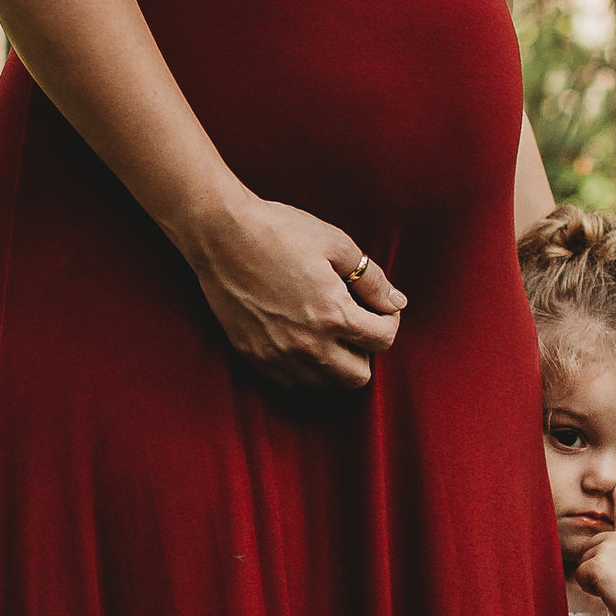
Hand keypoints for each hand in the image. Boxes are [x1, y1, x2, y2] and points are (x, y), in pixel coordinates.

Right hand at [180, 193, 406, 388]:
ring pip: (325, 385)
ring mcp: (278, 355)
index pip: (384, 342)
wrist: (219, 232)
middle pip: (358, 377)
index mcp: (333, 315)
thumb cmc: (279, 230)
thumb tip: (397, 302)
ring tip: (327, 332)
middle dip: (365, 352)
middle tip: (355, 324)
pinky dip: (304, 370)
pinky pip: (291, 383)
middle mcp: (308, 345)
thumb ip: (372, 279)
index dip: (390, 322)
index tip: (380, 307)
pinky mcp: (253, 356)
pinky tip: (300, 340)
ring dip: (335, 364)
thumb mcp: (336, 244)